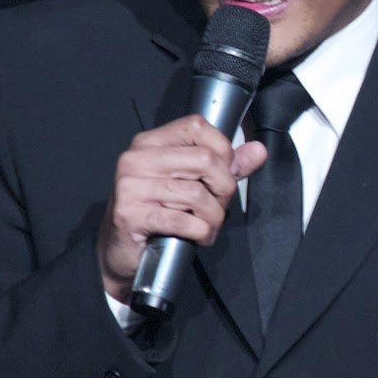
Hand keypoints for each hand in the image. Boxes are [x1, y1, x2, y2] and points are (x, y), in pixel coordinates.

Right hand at [98, 114, 268, 302]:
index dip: (222, 150)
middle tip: (219, 206)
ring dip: (213, 216)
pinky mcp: (130, 214)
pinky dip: (200, 231)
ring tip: (208, 225)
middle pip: (205, 160)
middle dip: (224, 189)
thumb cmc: (157, 212)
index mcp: (150, 143)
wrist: (120, 251)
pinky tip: (198, 236)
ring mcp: (130, 186)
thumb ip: (226, 166)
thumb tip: (258, 150)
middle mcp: (137, 159)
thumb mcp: (191, 183)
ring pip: (196, 193)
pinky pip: (182, 220)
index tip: (224, 173)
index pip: (197, 127)